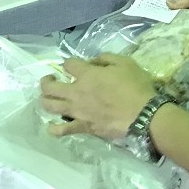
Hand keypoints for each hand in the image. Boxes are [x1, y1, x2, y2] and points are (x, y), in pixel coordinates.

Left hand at [38, 54, 156, 139]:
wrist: (144, 115)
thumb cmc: (136, 87)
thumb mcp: (125, 63)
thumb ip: (106, 58)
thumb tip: (93, 61)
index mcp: (87, 74)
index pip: (68, 64)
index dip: (69, 63)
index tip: (75, 66)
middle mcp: (76, 92)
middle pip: (49, 87)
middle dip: (46, 81)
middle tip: (51, 80)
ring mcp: (77, 111)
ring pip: (50, 106)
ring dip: (44, 100)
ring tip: (47, 98)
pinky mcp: (83, 127)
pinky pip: (62, 130)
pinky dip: (54, 128)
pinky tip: (52, 126)